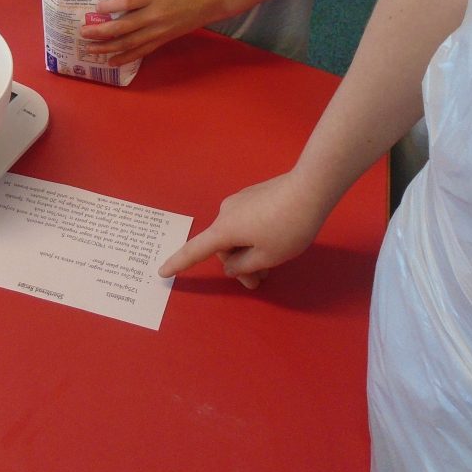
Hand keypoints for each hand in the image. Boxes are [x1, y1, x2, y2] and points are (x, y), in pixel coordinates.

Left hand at [80, 0, 229, 65]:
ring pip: (129, 43)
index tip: (96, 8)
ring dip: (107, 48)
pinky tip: (110, 62)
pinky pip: (141, 51)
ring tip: (89, 49)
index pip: (129, 2)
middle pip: (124, 27)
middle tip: (82, 33)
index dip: (111, 6)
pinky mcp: (163, 40)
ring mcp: (159, 30)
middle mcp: (155, 15)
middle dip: (101, 31)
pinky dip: (125, 58)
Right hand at [158, 172, 329, 288]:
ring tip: (272, 265)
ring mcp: (240, 202)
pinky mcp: (253, 196)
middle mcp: (226, 213)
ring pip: (236, 235)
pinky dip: (254, 237)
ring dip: (248, 252)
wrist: (309, 189)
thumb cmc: (287, 228)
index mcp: (224, 230)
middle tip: (259, 281)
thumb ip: (243, 266)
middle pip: (223, 246)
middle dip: (238, 266)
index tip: (161, 272)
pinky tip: (276, 241)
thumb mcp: (267, 257)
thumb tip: (230, 264)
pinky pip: (246, 222)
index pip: (195, 251)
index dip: (178, 264)